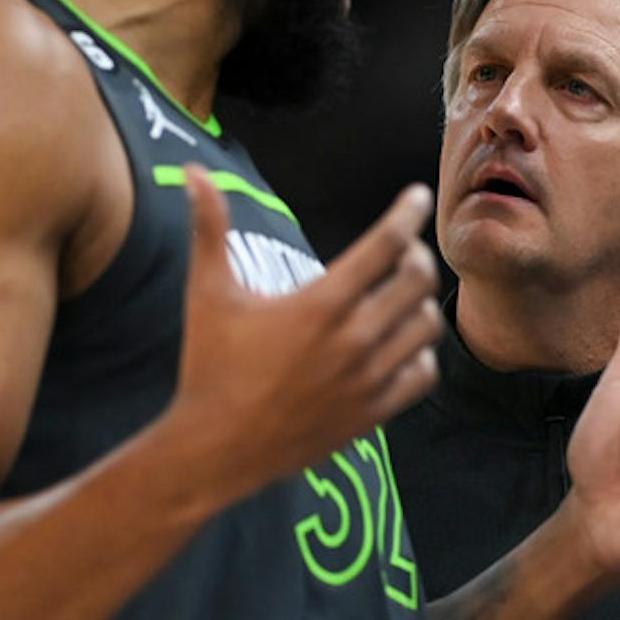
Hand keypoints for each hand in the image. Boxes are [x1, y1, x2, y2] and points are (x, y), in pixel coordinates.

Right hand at [165, 165, 441, 504]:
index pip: (387, 243)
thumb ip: (208, 226)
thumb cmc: (210, 366)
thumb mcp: (208, 293)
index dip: (408, 212)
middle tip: (403, 252)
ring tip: (401, 296)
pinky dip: (420, 353)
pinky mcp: (372, 414)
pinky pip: (423, 374)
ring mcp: (368, 380)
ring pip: (427, 326)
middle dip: (417, 255)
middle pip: (419, 280)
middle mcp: (353, 340)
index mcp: (320, 304)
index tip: (418, 197)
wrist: (215, 449)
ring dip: (421, 303)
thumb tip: (192, 170)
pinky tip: (400, 345)